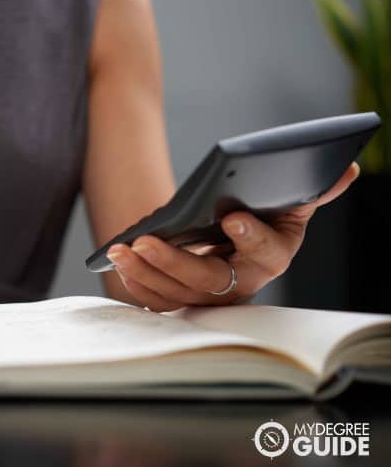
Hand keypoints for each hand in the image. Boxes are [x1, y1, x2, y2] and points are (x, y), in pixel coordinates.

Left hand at [106, 163, 359, 310]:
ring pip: (176, 294)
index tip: (232, 217)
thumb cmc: (263, 217)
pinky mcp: (184, 299)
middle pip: (209, 281)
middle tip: (146, 241)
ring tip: (121, 249)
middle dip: (175, 263)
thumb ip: (312, 189)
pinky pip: (159, 300)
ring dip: (146, 272)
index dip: (251, 237)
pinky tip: (121, 262)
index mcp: (273, 256)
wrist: (237, 240)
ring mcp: (211, 297)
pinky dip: (138, 283)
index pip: (266, 252)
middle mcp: (242, 284)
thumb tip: (344, 166)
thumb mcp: (289, 201)